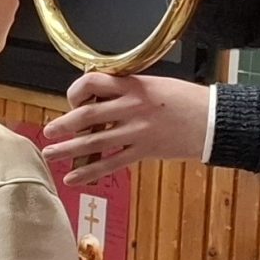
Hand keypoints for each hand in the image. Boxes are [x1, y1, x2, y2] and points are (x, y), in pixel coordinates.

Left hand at [42, 72, 211, 184]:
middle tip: (47, 133)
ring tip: (50, 154)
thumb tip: (100, 100)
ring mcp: (136, 131)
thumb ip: (127, 91)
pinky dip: (89, 171)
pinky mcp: (143, 150)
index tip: (72, 101)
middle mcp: (131, 107)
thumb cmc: (185, 99)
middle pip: (87, 115)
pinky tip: (73, 177)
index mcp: (133, 85)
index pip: (93, 82)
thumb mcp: (154, 84)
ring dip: (68, 149)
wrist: (212, 120)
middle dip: (63, 125)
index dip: (76, 91)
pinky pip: (110, 162)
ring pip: (94, 140)